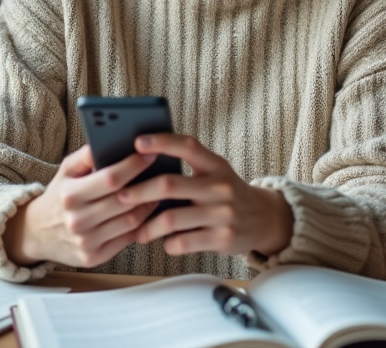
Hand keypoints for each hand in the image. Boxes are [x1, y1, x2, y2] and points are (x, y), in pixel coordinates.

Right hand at [4, 145, 158, 267]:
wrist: (36, 233)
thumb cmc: (59, 196)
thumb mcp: (65, 171)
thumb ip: (87, 155)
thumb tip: (110, 139)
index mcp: (69, 195)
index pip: (110, 178)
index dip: (134, 165)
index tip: (151, 154)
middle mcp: (77, 221)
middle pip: (124, 201)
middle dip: (148, 185)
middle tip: (164, 172)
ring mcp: (86, 242)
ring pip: (130, 222)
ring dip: (149, 205)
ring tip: (160, 191)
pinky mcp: (93, 258)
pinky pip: (126, 239)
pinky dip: (141, 225)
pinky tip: (148, 212)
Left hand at [119, 134, 293, 257]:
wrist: (263, 219)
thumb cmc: (227, 192)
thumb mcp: (214, 172)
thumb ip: (187, 166)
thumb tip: (142, 163)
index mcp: (215, 165)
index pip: (187, 146)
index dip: (161, 142)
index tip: (137, 143)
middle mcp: (220, 186)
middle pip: (170, 184)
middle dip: (139, 191)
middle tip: (121, 197)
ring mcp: (222, 213)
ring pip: (171, 218)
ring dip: (147, 226)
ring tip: (136, 231)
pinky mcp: (222, 238)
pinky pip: (183, 242)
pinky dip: (168, 244)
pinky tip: (164, 242)